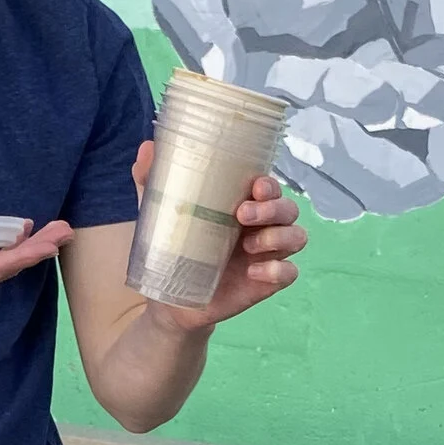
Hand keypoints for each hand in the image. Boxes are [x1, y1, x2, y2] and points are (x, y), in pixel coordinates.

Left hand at [131, 142, 307, 332]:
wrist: (170, 298)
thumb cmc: (172, 247)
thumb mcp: (159, 213)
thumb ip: (152, 181)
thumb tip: (147, 146)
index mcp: (243, 204)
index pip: (270, 187)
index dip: (270, 185)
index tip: (254, 187)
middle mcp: (261, 226)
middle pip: (289, 209)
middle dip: (273, 209)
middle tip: (242, 214)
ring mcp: (267, 254)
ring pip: (297, 237)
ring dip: (279, 237)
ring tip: (248, 245)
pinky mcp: (266, 282)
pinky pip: (289, 273)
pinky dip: (278, 270)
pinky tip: (254, 273)